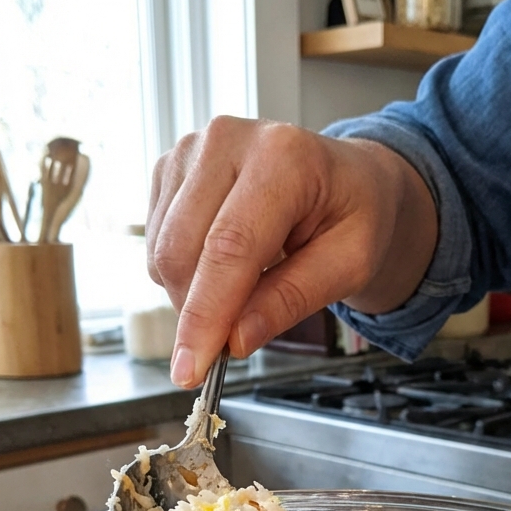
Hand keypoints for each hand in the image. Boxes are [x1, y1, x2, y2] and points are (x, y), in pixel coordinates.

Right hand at [146, 116, 437, 386]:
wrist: (349, 178)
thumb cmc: (355, 214)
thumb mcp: (350, 264)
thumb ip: (292, 300)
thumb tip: (235, 339)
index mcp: (283, 157)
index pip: (229, 248)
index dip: (205, 315)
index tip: (191, 369)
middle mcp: (228, 141)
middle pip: (182, 251)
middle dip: (197, 314)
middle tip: (232, 339)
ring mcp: (192, 149)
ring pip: (161, 252)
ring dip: (191, 295)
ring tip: (245, 287)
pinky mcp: (171, 168)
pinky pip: (156, 243)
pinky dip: (184, 273)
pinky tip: (222, 265)